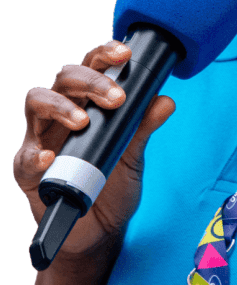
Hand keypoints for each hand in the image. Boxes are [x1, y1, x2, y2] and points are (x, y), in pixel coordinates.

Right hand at [15, 40, 174, 263]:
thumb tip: (165, 100)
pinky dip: (35, 154)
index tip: (125, 54)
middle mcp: (62, 114)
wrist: (100, 230)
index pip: (90, 67)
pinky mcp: (28, 171)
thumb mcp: (134, 154)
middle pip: (64, 78)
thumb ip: (144, 126)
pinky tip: (49, 157)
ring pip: (36, 102)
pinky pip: (24, 157)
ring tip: (83, 121)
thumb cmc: (113, 185)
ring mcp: (42, 138)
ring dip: (60, 106)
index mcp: (87, 103)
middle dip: (90, 81)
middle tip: (116, 98)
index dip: (104, 54)